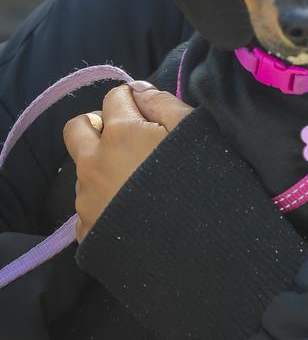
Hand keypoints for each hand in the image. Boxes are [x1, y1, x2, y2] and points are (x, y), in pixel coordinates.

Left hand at [62, 82, 192, 241]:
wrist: (194, 249)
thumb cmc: (198, 182)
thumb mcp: (191, 131)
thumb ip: (163, 103)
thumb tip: (138, 90)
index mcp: (120, 133)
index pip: (114, 96)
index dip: (134, 100)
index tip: (151, 114)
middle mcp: (93, 163)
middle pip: (77, 127)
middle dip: (98, 124)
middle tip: (126, 137)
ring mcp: (86, 200)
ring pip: (82, 168)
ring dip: (102, 164)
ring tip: (135, 180)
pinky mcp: (86, 232)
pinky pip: (86, 205)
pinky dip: (103, 200)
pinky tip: (129, 209)